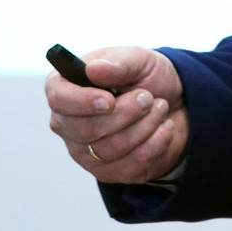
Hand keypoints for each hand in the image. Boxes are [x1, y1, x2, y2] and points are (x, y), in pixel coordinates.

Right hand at [46, 45, 187, 183]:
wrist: (173, 103)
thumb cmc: (145, 76)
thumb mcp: (138, 59)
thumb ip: (117, 63)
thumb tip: (92, 69)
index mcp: (66, 86)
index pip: (58, 99)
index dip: (82, 102)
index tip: (109, 100)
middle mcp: (68, 122)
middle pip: (85, 130)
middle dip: (125, 113)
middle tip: (147, 97)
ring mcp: (84, 151)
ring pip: (110, 149)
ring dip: (144, 125)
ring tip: (160, 106)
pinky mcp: (107, 171)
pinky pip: (130, 165)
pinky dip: (155, 143)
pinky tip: (164, 127)